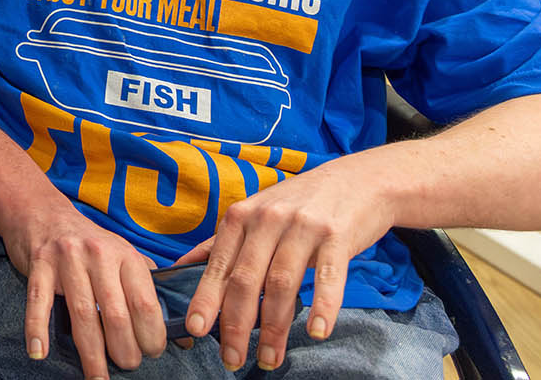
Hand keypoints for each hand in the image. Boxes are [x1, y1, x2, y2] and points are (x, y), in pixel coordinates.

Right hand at [1, 200, 166, 375]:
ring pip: (82, 314)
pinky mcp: (39, 264)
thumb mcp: (124, 258)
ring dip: (91, 354)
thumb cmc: (90, 244)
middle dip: (124, 350)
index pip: (145, 304)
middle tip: (127, 365)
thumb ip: (149, 293)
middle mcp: (99, 255)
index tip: (152, 352)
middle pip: (116, 314)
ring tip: (97, 378)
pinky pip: (39, 302)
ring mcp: (67, 259)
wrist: (43, 213)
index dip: (152, 335)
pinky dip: (37, 330)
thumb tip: (183, 337)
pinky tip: (39, 353)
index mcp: (126, 256)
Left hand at [177, 159, 395, 372]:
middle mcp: (267, 219)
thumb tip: (182, 267)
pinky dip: (323, 306)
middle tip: (232, 359)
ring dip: (274, 327)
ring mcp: (303, 227)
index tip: (195, 330)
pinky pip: (329, 276)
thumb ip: (222, 242)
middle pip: (246, 280)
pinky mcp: (337, 235)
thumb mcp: (255, 213)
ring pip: (282, 283)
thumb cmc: (300, 203)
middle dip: (236, 324)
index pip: (218, 265)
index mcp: (241, 217)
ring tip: (269, 358)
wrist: (358, 181)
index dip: (206, 299)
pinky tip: (317, 332)